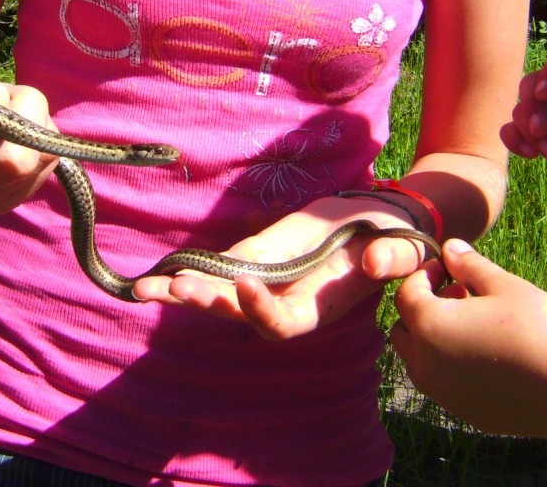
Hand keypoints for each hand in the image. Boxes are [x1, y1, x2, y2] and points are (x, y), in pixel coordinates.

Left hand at [134, 196, 434, 339]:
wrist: (375, 223)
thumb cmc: (390, 239)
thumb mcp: (401, 246)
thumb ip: (394, 256)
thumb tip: (377, 262)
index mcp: (317, 307)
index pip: (283, 322)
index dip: (263, 309)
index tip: (247, 283)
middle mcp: (283, 300)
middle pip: (238, 313)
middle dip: (208, 302)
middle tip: (177, 289)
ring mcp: (264, 279)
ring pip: (218, 295)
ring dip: (183, 291)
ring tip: (146, 289)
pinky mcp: (252, 256)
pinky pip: (216, 268)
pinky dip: (187, 271)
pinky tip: (154, 276)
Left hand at [390, 238, 546, 437]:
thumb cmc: (541, 332)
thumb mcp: (505, 287)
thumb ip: (470, 266)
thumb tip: (450, 247)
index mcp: (429, 325)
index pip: (406, 293)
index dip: (423, 275)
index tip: (446, 268)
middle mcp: (424, 362)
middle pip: (403, 328)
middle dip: (422, 307)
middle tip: (459, 294)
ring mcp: (440, 392)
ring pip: (417, 358)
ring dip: (432, 337)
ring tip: (474, 323)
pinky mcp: (461, 411)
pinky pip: (440, 382)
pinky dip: (447, 363)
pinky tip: (485, 353)